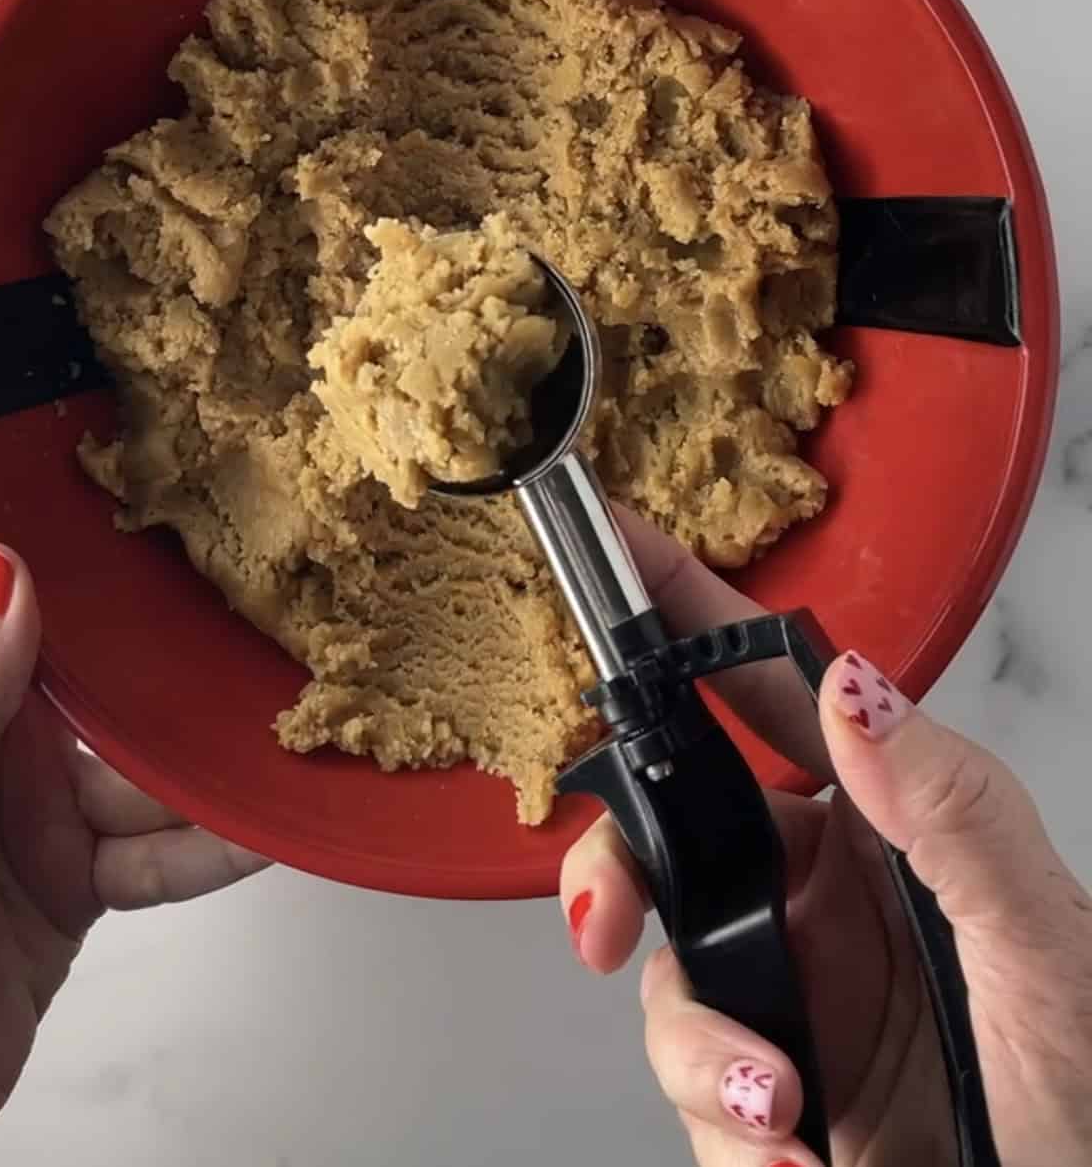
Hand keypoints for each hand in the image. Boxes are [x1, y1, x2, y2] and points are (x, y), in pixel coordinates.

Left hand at [0, 539, 269, 1166]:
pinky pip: (154, 849)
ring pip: (137, 765)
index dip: (33, 524)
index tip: (109, 471)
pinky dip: (205, 847)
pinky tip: (252, 831)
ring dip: (197, 766)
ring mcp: (28, 817)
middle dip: (156, 652)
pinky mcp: (69, 883)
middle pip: (88, 674)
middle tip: (239, 605)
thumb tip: (0, 566)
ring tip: (268, 739)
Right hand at [560, 510, 1091, 1166]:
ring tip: (780, 1102)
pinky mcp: (770, 1095)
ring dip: (701, 1046)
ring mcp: (792, 991)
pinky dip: (727, 1128)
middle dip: (617, 871)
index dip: (680, 614)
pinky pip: (694, 1090)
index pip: (761, 691)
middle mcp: (824, 895)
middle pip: (671, 836)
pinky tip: (795, 1151)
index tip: (615, 545)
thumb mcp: (1042, 940)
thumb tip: (855, 691)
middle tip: (609, 918)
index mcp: (882, 819)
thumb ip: (950, 810)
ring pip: (669, 975)